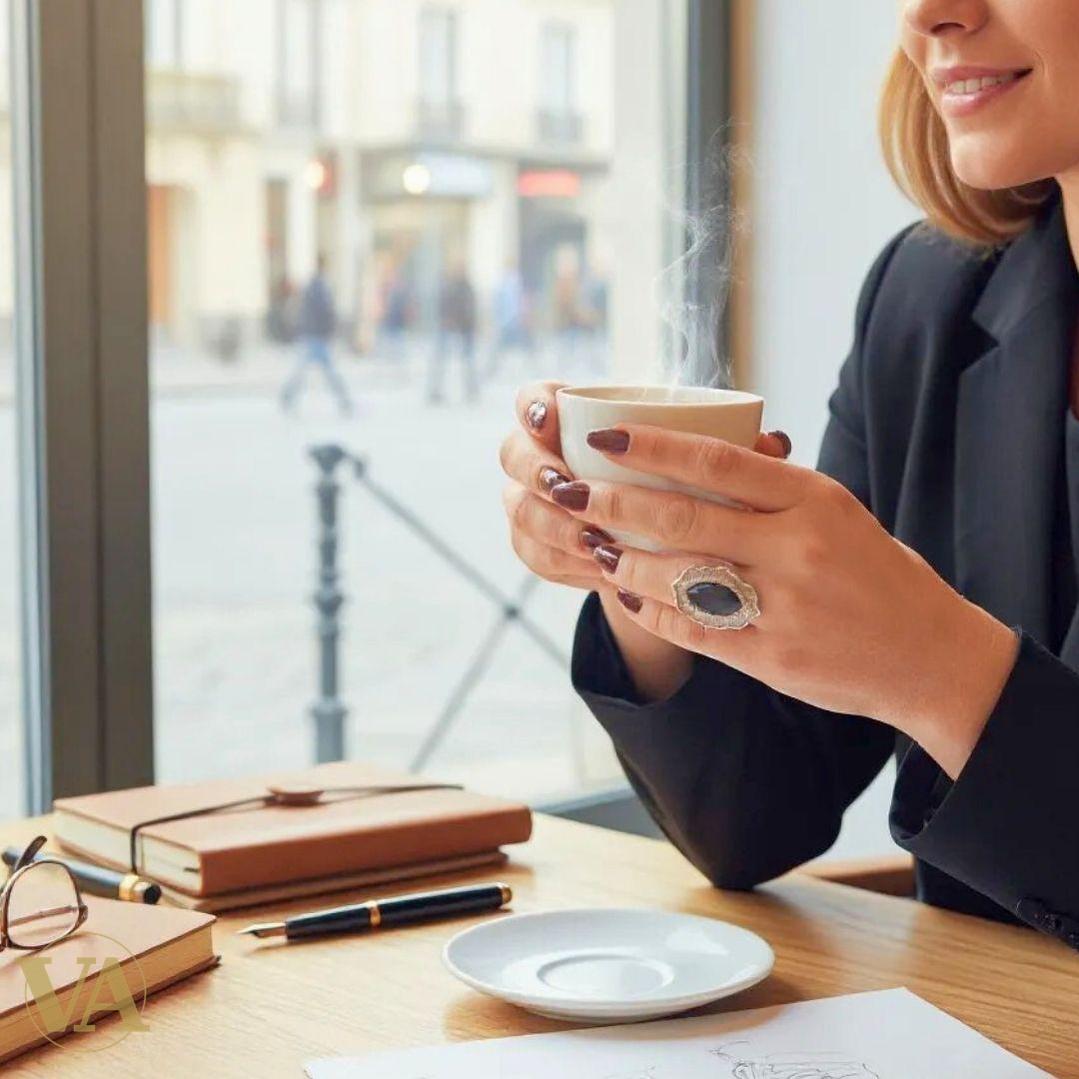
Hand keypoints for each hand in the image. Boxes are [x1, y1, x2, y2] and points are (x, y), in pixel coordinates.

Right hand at [499, 382, 791, 592]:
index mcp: (574, 417)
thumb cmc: (689, 485)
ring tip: (592, 540)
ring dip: (551, 525)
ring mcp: (533, 503)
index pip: (534, 398)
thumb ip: (736, 450)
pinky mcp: (537, 546)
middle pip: (512, 453)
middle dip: (536, 471)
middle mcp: (543, 455)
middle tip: (570, 488)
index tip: (556, 421)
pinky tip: (594, 571)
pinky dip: (562, 564)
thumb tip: (774, 441)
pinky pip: (533, 556)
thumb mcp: (712, 465)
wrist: (665, 541)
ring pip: (519, 509)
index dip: (533, 407)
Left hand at [549, 423, 1019, 776]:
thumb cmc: (875, 573)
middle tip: (572, 492)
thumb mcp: (837, 512)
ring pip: (675, 576)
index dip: (653, 447)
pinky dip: (649, 607)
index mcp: (814, 501)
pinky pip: (690, 627)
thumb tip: (698, 456)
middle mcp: (795, 549)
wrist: (928, 655)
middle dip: (614, 503)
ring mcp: (780, 607)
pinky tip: (626, 591)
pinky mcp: (768, 657)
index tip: (605, 437)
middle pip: (683, 518)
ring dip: (622, 559)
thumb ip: (772, 489)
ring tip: (592, 544)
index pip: (718, 461)